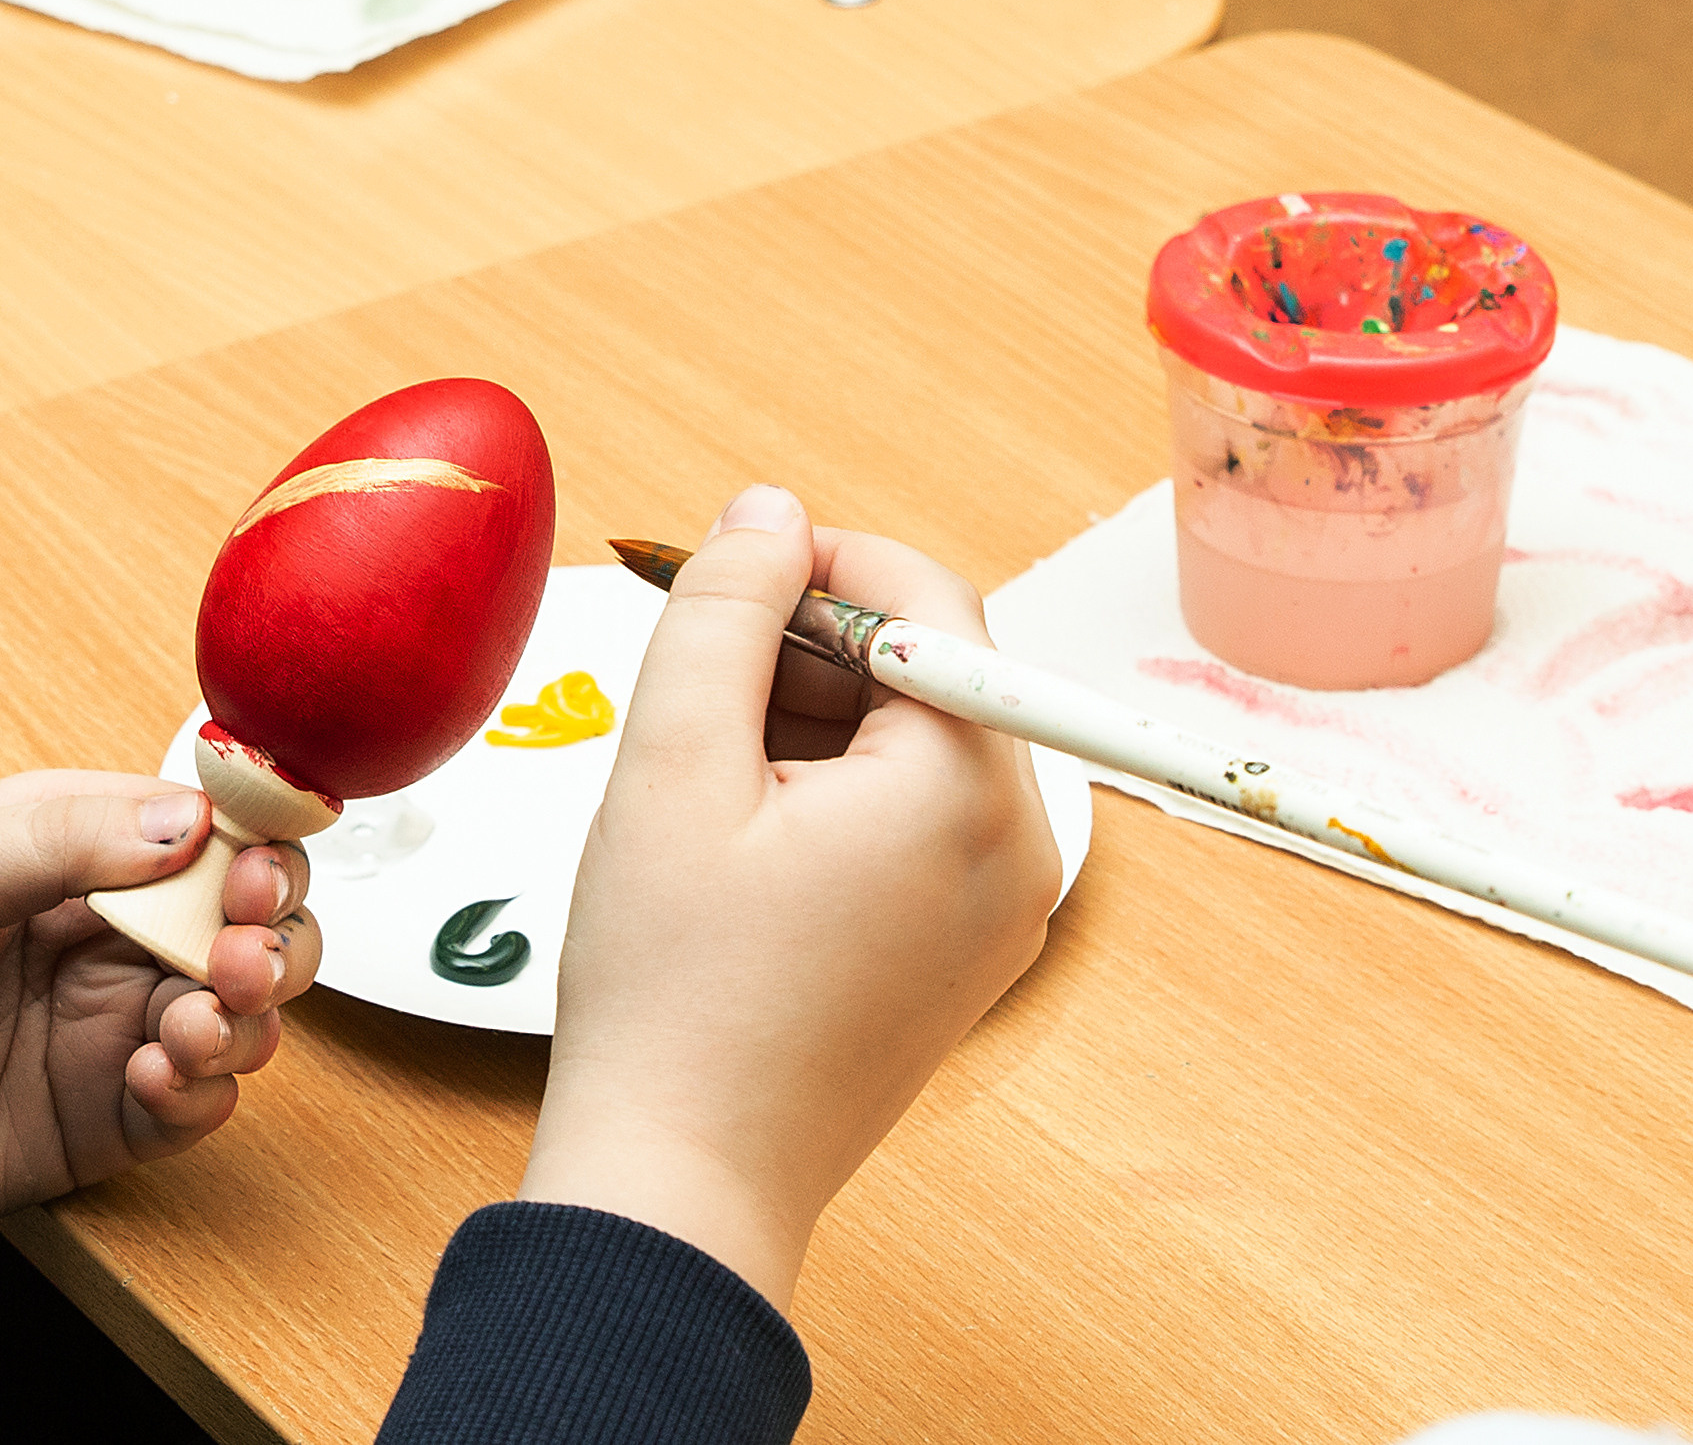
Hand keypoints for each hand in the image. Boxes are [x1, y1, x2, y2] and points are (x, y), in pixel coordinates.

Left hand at [0, 770, 321, 1237]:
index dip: (255, 848)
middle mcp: (107, 937)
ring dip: (245, 1019)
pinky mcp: (102, 1117)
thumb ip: (60, 840)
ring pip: (241, 1015)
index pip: (207, 833)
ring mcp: (108, 1027)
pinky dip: (198, 1093)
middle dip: (271, 938)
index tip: (258, 872)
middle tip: (241, 957)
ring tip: (187, 1027)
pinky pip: (195, 1105)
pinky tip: (148, 1080)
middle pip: (248, 926)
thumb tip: (189, 820)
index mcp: (74, 853)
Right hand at [518, 486, 1060, 1310]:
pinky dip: (832, 793)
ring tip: (700, 783)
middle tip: (686, 684)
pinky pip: (914, 820)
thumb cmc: (673, 993)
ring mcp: (1001, 907)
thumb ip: (724, 613)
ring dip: (809, 722)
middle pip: (925, 672)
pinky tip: (740, 835)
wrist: (685, 1179)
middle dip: (802, 651)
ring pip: (913, 743)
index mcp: (968, 790)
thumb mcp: (674, 767)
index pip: (926, 600)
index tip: (719, 568)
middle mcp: (1019, 845)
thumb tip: (770, 514)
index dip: (816, 562)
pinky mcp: (966, 949)